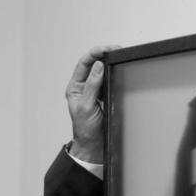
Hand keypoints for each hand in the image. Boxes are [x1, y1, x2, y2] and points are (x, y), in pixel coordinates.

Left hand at [65, 45, 120, 163]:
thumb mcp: (87, 107)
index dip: (95, 54)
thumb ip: (92, 86)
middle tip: (117, 50)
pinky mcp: (104, 96)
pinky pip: (110, 81)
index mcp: (75, 88)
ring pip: (103, 71)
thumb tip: (98, 66)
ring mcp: (95, 91)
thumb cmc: (85, 130)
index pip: (84, 64)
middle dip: (105, 54)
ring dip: (111, 64)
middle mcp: (84, 87)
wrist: (94, 146)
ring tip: (120, 58)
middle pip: (94, 64)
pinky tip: (120, 71)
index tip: (107, 49)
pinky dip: (115, 74)